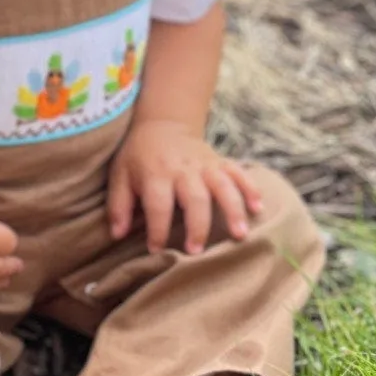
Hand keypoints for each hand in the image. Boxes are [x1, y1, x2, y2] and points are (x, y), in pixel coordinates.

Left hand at [108, 120, 263, 254]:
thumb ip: (118, 205)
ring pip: (222, 186)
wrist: (162, 124)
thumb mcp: (120, 175)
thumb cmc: (138, 156)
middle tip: (196, 252)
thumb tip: (117, 235)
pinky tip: (258, 208)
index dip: (157, 229)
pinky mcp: (220, 162)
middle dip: (197, 226)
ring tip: (240, 234)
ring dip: (232, 210)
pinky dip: (250, 189)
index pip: (157, 205)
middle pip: (194, 198)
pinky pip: (238, 173)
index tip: (156, 249)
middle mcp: (183, 169)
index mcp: (156, 174)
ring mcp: (205, 165)